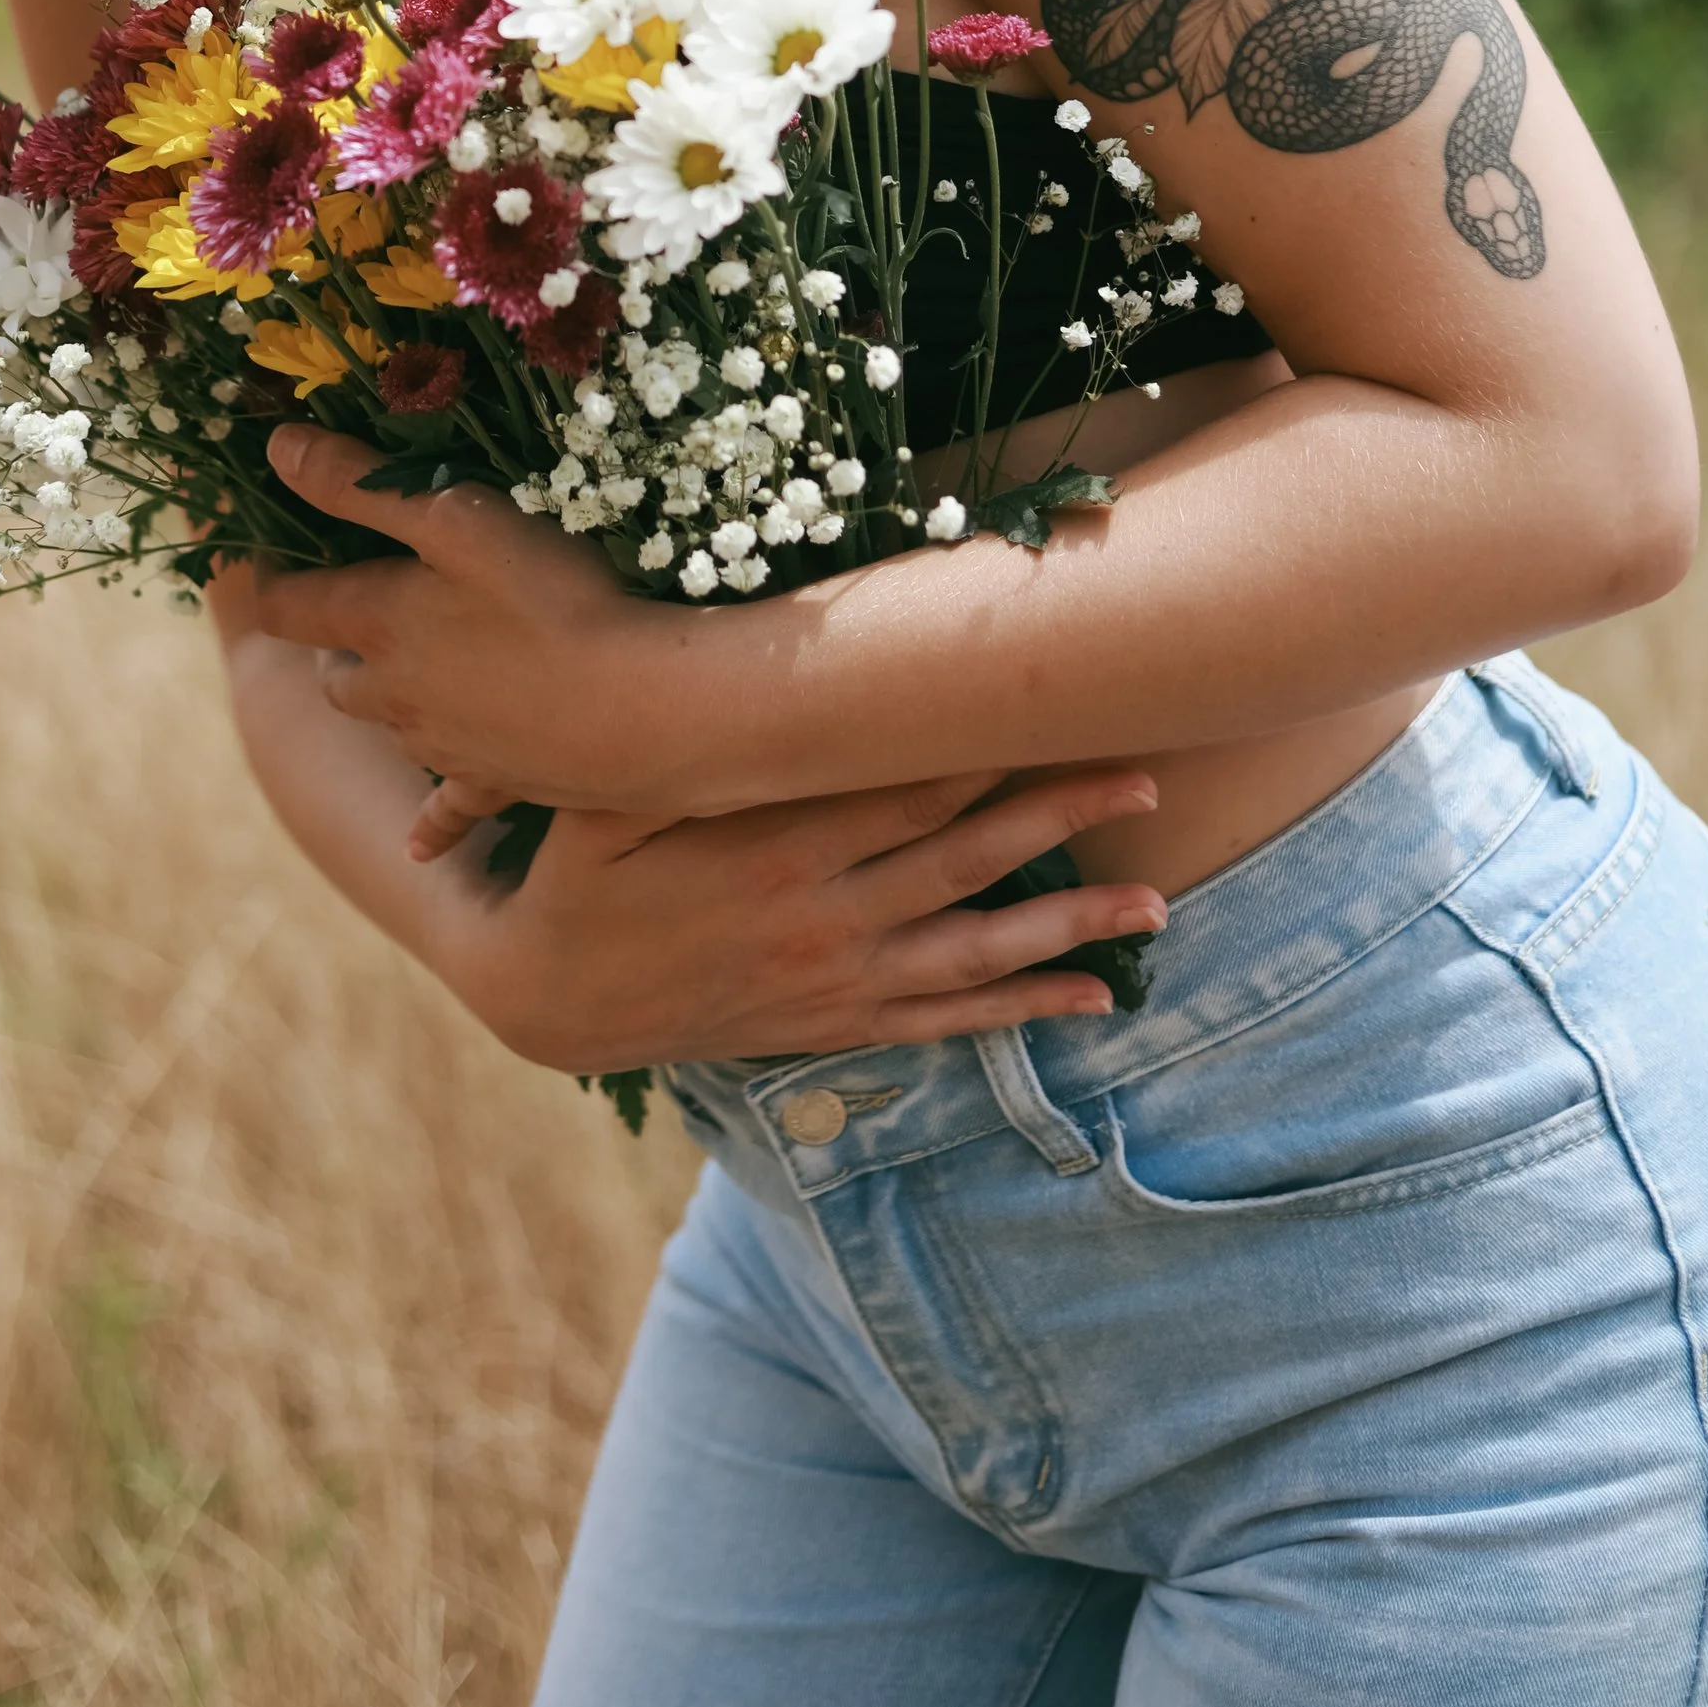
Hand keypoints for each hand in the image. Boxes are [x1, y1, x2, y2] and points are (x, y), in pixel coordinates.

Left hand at [252, 423, 704, 816]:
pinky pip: (448, 810)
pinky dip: (431, 822)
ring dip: (386, 702)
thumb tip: (274, 448)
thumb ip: (360, 484)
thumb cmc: (551, 595)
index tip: (272, 555)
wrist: (643, 710)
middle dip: (334, 645)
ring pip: (388, 728)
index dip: (274, 578)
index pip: (291, 606)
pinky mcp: (494, 784)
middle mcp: (393, 696)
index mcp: (377, 624)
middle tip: (355, 613)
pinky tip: (418, 850)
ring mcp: (442, 747)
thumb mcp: (454, 517)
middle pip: (335, 677)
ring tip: (408, 674)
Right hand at [445, 762, 1167, 1072]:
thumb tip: (738, 681)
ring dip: (1072, 925)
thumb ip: (681, 751)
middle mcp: (822, 918)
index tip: (1055, 704)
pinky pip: (948, 1019)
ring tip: (1156, 904)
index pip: (904, 786)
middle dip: (1060, 814)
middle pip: (966, 856)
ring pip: (977, 949)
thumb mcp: (606, 798)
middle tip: (1148, 776)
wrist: (550, 1002)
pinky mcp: (837, 1025)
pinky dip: (1024, 1009)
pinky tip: (1094, 998)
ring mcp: (837, 980)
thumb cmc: (579, 873)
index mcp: (772, 848)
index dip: (987, 746)